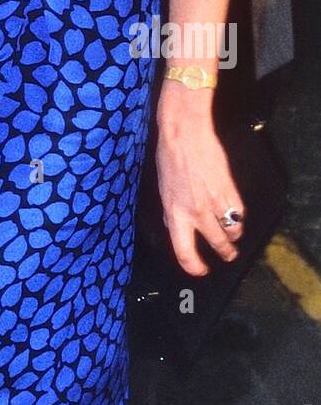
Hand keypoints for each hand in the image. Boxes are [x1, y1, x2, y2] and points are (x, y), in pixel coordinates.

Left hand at [155, 86, 244, 275]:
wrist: (185, 133)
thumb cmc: (169, 158)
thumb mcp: (163, 190)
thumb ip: (172, 212)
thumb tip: (177, 228)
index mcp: (175, 213)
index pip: (184, 251)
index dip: (194, 267)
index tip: (201, 271)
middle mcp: (196, 212)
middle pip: (218, 245)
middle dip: (225, 254)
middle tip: (228, 256)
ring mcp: (215, 203)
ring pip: (232, 232)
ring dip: (234, 236)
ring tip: (232, 235)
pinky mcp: (230, 191)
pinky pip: (239, 214)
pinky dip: (239, 218)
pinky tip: (235, 215)